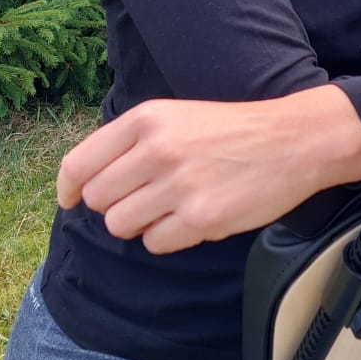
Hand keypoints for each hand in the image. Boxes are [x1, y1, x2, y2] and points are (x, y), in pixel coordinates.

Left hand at [56, 87, 360, 254]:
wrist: (293, 141)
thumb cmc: (231, 131)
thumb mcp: (176, 116)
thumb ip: (130, 142)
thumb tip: (83, 183)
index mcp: (146, 119)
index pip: (79, 164)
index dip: (68, 188)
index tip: (70, 200)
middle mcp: (157, 149)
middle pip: (98, 200)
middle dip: (116, 205)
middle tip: (147, 197)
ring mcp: (179, 185)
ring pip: (121, 225)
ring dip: (140, 224)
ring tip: (170, 208)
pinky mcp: (201, 218)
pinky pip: (156, 243)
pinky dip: (168, 238)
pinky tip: (193, 217)